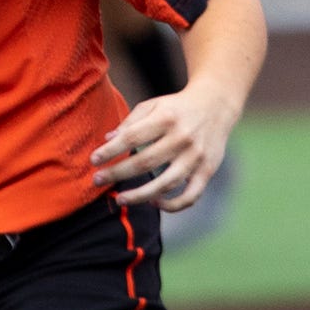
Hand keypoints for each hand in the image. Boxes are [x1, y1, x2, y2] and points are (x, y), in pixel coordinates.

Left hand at [91, 83, 239, 210]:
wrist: (216, 105)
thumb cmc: (176, 107)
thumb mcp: (153, 105)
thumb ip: (130, 122)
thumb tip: (107, 141)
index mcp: (166, 118)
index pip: (132, 137)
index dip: (111, 151)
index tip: (93, 160)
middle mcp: (182, 138)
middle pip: (145, 162)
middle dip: (117, 173)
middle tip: (97, 181)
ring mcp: (196, 156)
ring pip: (165, 183)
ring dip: (140, 195)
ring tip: (120, 199)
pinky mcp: (208, 170)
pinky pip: (190, 195)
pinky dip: (172, 205)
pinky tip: (154, 203)